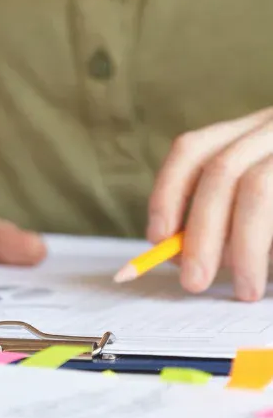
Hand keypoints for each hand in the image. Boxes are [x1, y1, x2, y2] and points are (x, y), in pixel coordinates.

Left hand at [148, 107, 272, 300]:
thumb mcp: (261, 195)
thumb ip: (228, 217)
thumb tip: (185, 253)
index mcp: (257, 128)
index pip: (193, 149)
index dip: (167, 193)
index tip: (157, 237)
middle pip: (223, 172)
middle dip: (201, 233)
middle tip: (194, 281)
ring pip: (257, 186)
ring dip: (244, 245)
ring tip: (246, 289)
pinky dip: (267, 241)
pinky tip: (272, 273)